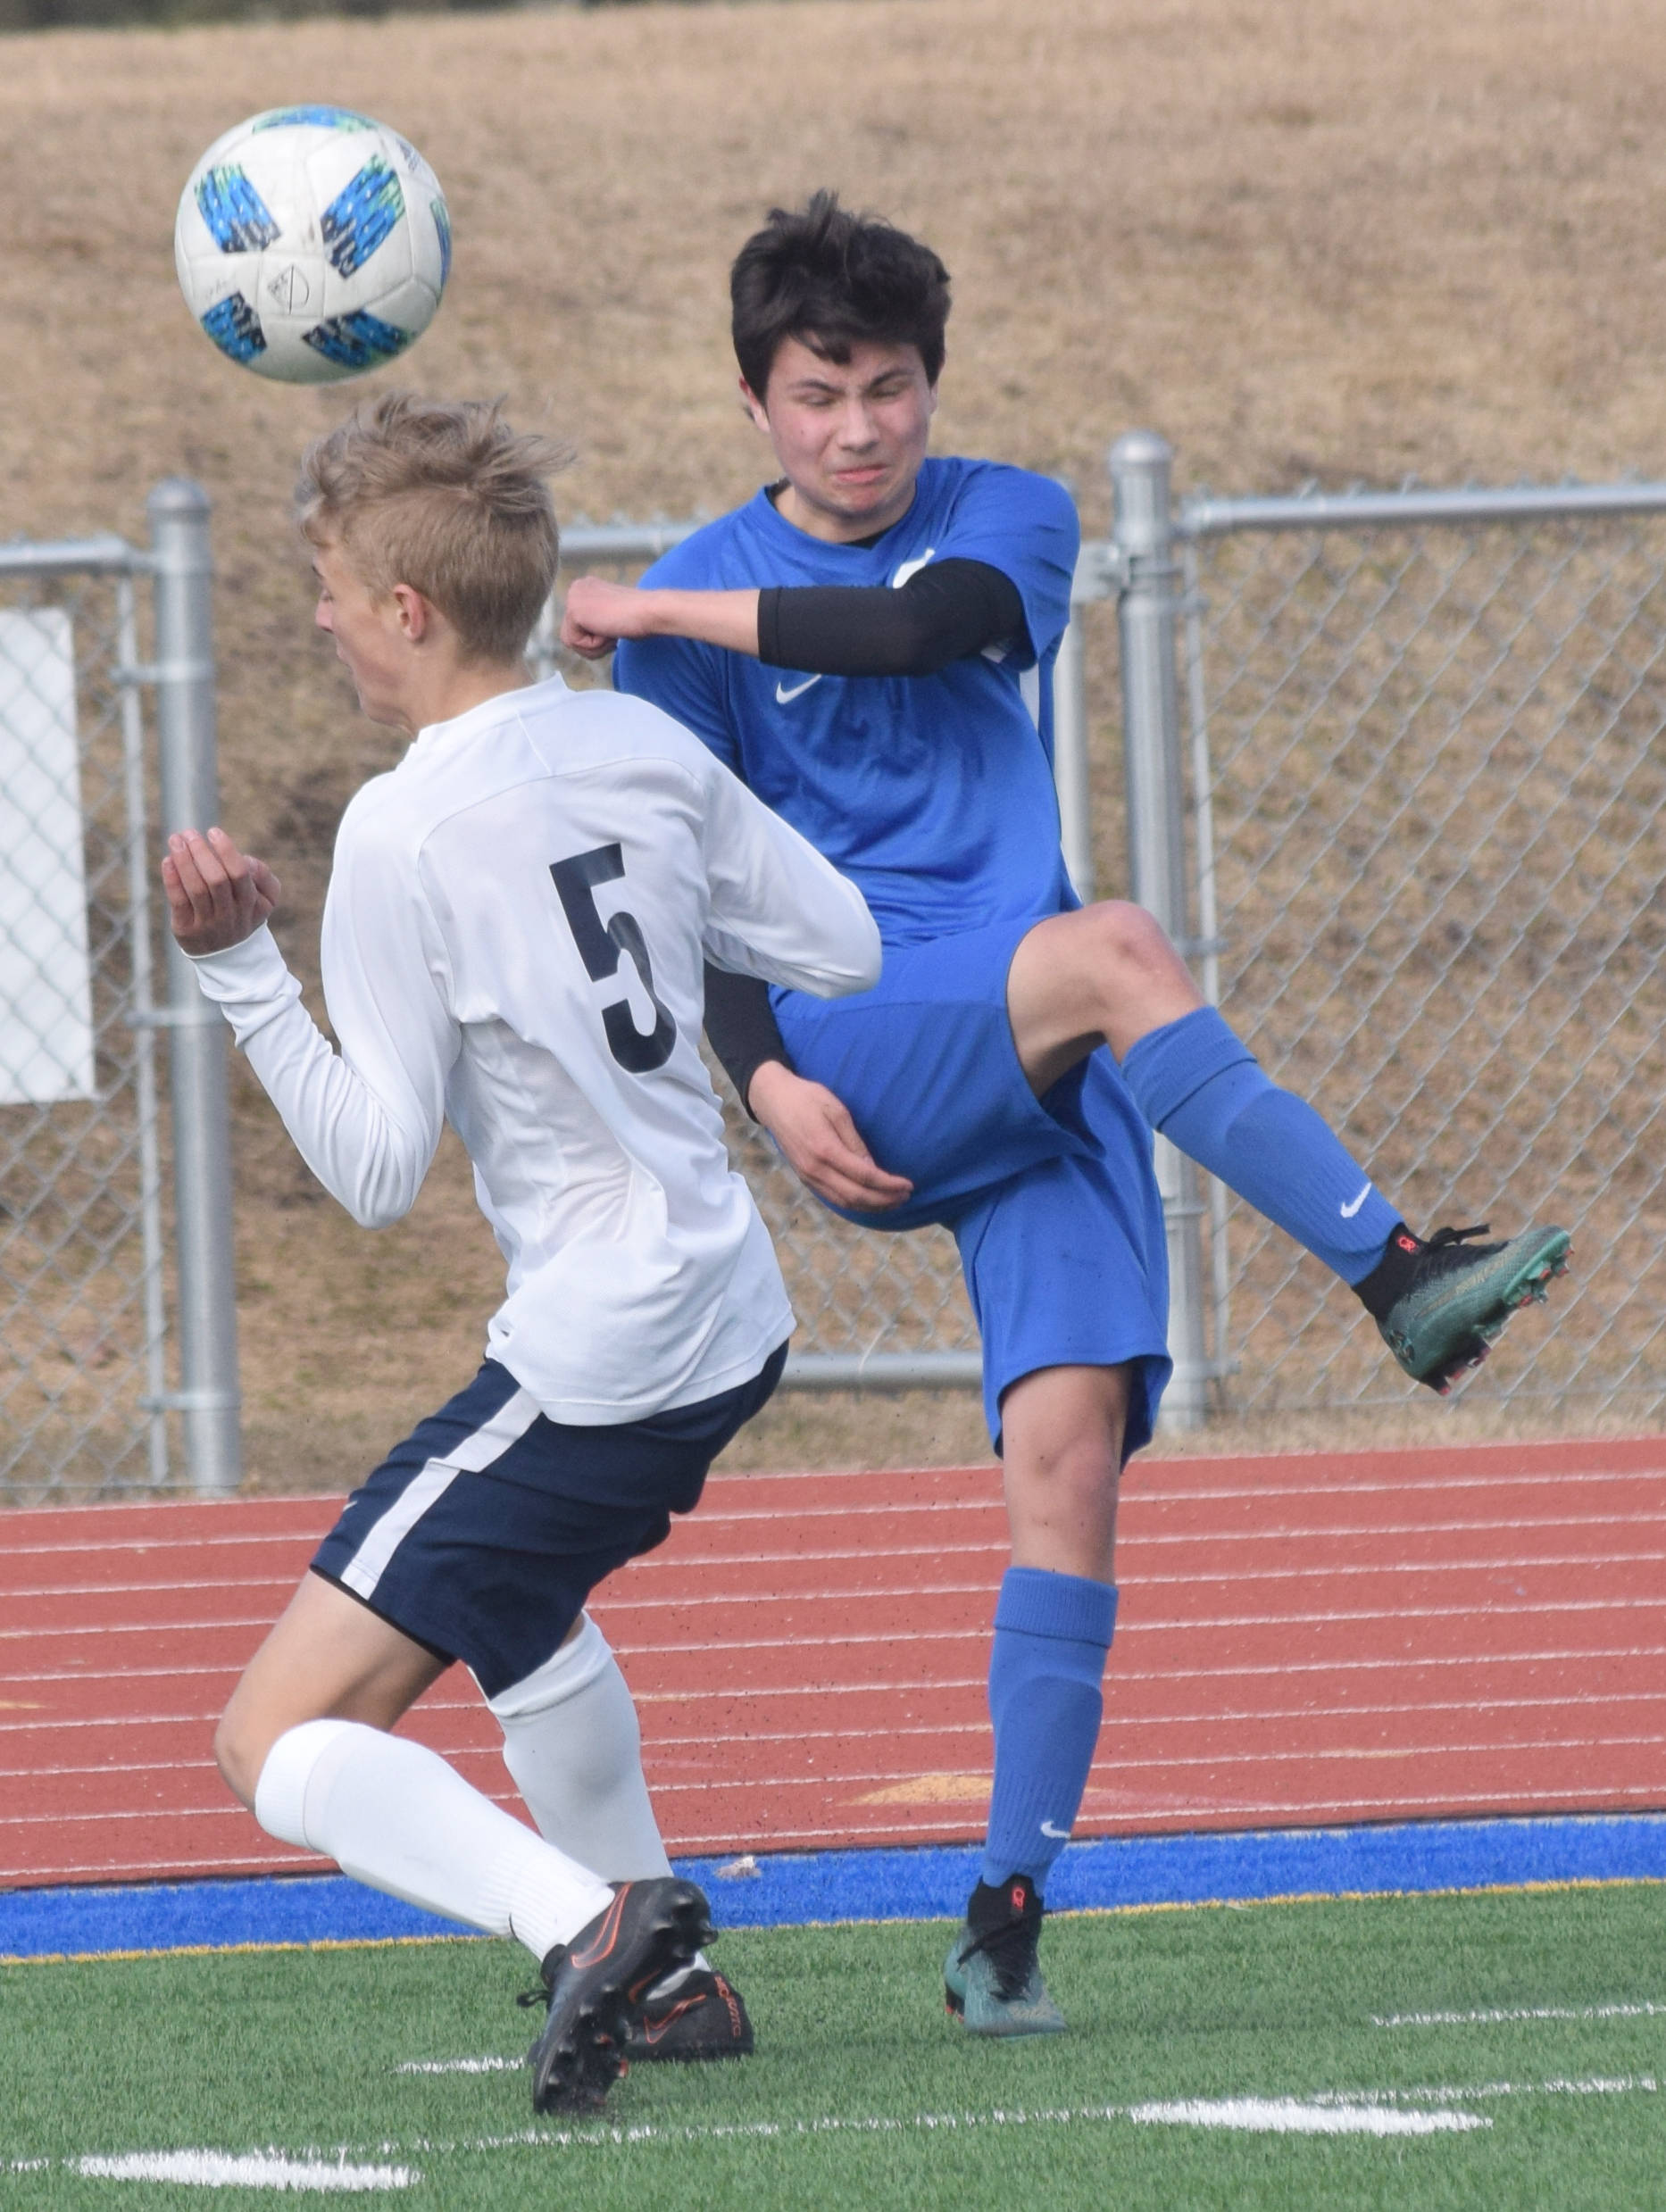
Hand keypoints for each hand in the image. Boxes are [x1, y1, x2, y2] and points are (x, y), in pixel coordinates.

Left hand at [162, 827, 280, 955]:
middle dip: (201, 852)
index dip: (226, 850)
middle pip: (217, 880)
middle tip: (189, 833)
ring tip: (175, 840)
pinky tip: (168, 861)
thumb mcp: (264, 899)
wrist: (227, 956)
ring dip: (184, 861)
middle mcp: (231, 915)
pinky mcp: (187, 930)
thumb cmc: (242, 913)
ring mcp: (208, 924)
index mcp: (252, 904)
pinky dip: (172, 879)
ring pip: (196, 889)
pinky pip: (178, 902)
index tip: (213, 831)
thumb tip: (244, 858)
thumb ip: (263, 875)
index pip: (241, 874)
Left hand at [560, 576, 654, 659]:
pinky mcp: (574, 611)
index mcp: (585, 587)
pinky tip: (608, 631)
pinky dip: (594, 645)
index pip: (576, 625)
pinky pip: (575, 643)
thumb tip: (588, 634)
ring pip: (570, 641)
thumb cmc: (639, 616)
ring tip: (611, 632)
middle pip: (570, 634)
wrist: (650, 611)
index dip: (596, 635)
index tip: (615, 624)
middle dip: (591, 642)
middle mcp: (576, 588)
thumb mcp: (610, 614)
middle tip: (613, 631)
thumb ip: (595, 620)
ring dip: (593, 646)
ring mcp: (573, 598)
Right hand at [748, 1061, 912, 1211]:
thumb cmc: (806, 1098)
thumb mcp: (836, 1110)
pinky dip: (853, 1203)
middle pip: (856, 1195)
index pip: (865, 1176)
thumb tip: (872, 1168)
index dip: (889, 1184)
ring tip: (892, 1202)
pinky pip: (832, 1197)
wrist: (772, 1100)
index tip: (908, 1185)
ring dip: (870, 1206)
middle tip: (905, 1197)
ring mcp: (807, 1175)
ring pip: (843, 1201)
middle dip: (884, 1200)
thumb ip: (854, 1142)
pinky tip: (868, 1200)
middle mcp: (815, 1168)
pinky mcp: (804, 1177)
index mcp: (825, 1149)